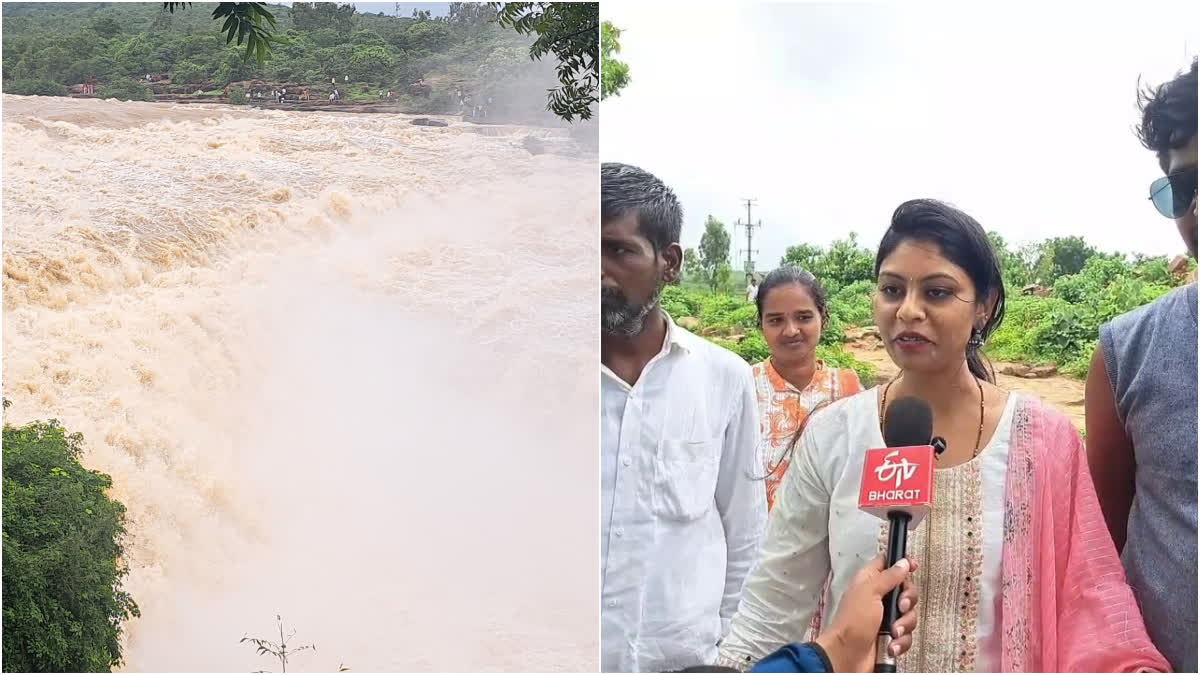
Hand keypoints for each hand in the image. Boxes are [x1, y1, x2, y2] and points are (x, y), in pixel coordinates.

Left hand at [814, 555, 918, 672]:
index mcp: (869, 582)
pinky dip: (901, 641)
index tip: (913, 567)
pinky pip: (906, 635)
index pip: (887, 564)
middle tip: (900, 607)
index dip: (901, 563)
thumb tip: (903, 562)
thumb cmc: (853, 621)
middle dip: (908, 600)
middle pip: (905, 590)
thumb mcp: (869, 592)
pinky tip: (892, 645)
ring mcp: (885, 618)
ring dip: (904, 625)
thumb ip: (888, 576)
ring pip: (909, 615)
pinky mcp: (890, 637)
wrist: (847, 656)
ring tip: (892, 632)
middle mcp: (878, 598)